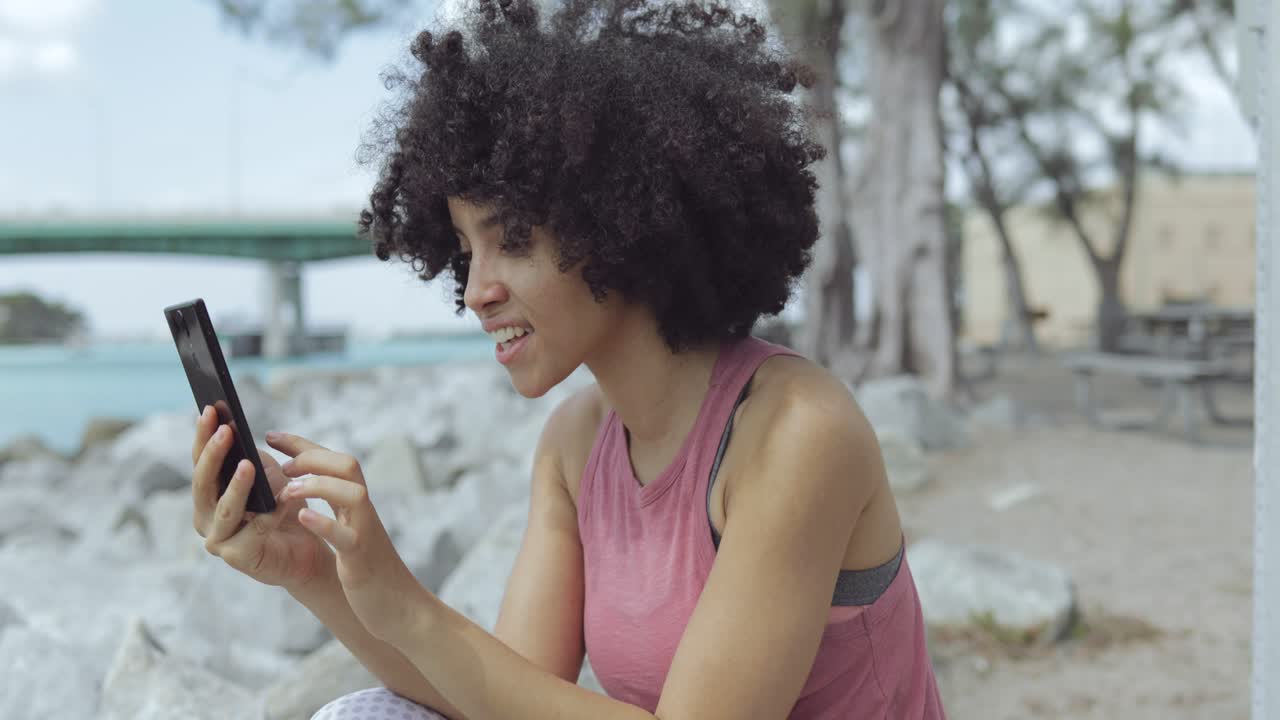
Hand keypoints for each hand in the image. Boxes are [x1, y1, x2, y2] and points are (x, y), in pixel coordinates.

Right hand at [191, 406, 331, 589]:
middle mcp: (205, 517)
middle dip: (214, 455)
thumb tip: (231, 426)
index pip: (199, 461)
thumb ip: (249, 456)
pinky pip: (253, 532)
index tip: (211, 410)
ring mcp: (218, 539)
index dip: (203, 436)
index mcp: (207, 494)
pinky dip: (268, 514)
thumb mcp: (267, 474)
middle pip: (203, 483)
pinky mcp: (238, 558)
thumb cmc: (283, 507)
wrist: (307, 547)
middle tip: (226, 430)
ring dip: (236, 486)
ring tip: (247, 464)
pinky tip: (281, 499)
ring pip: (224, 509)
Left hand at [267, 431, 430, 642]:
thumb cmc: (369, 571)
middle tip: (284, 466)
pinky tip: (303, 518)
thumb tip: (303, 488)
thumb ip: (335, 508)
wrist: (399, 608)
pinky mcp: (362, 561)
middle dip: (312, 457)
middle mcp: (363, 513)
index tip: (271, 435)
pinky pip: (347, 537)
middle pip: (347, 465)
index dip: (301, 444)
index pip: (332, 461)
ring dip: (317, 485)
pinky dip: (325, 524)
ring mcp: (365, 534)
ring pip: (351, 494)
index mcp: (356, 505)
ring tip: (287, 491)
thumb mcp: (350, 531)